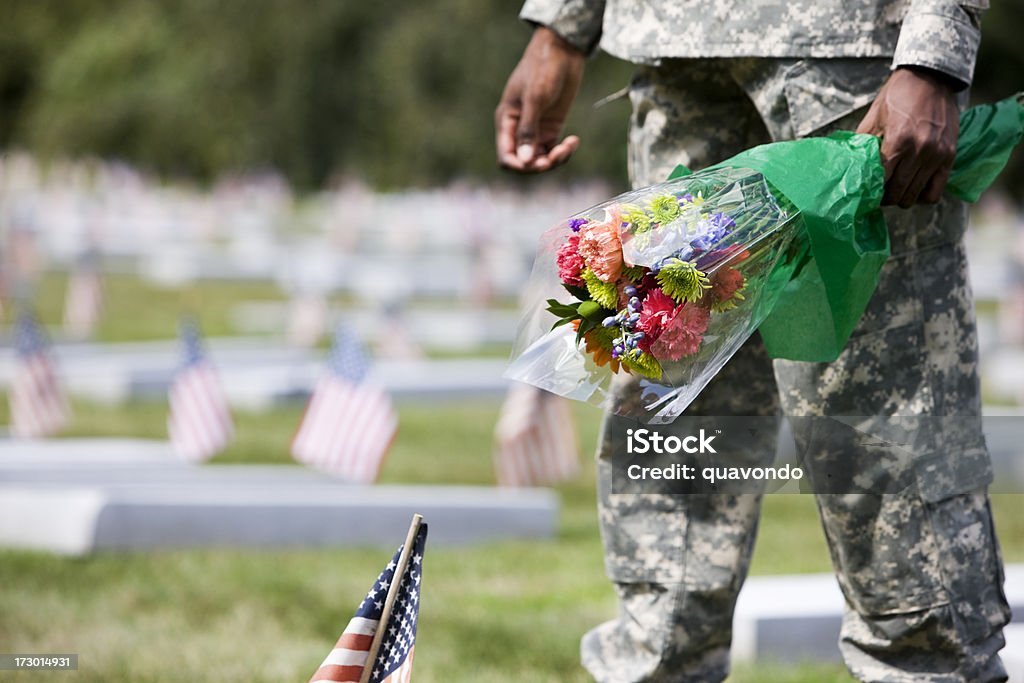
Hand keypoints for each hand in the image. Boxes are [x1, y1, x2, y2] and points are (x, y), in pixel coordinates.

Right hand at [495, 27, 584, 172]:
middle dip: (541, 164)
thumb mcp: (535, 98)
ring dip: (554, 159)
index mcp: (507, 121)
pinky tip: (574, 140)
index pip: (506, 156)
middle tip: (557, 154)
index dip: (520, 166)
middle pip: (524, 162)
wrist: (563, 50)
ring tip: (569, 146)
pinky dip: (564, 151)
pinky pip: (554, 150)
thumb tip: (524, 160)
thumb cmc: (543, 68)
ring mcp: (536, 129)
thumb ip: (528, 130)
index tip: (539, 162)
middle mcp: (519, 129)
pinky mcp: (552, 127)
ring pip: (541, 159)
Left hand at [856, 67, 959, 207]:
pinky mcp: (949, 156)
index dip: (871, 191)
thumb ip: (863, 144)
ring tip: (895, 189)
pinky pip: (936, 191)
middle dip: (885, 197)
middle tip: (879, 193)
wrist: (930, 77)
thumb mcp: (873, 118)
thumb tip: (851, 168)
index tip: (866, 192)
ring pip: (915, 195)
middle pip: (897, 193)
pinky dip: (923, 195)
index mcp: (897, 141)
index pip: (881, 181)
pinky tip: (914, 187)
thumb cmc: (898, 96)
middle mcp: (919, 150)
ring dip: (902, 197)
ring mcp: (936, 155)